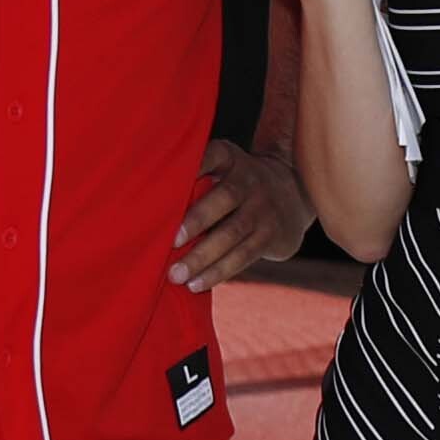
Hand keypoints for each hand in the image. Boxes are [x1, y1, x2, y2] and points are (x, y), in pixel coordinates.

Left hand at [172, 137, 308, 290]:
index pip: (213, 155)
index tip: (172, 178)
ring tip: (177, 275)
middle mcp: (249, 180)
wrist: (293, 194)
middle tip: (172, 242)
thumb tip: (146, 208)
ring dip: (203, 256)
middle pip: (225, 198)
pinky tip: (197, 283)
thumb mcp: (222, 169)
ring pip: (233, 233)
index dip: (196, 164)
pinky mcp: (270, 235)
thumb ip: (194, 179)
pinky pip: (243, 255)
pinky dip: (218, 271)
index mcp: (230, 158)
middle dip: (197, 220)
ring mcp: (262, 208)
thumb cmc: (234, 186)